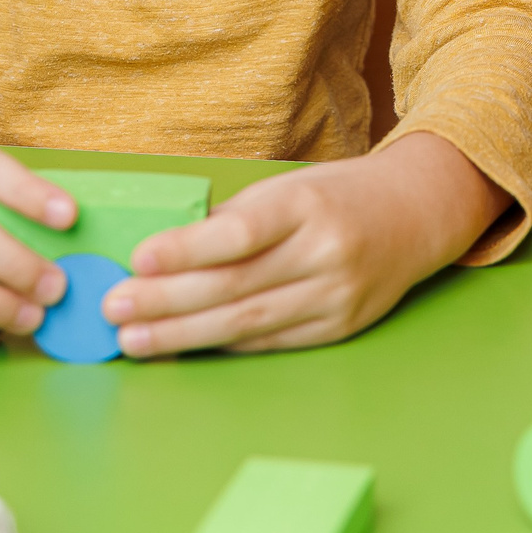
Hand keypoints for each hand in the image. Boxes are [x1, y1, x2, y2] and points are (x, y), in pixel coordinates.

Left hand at [103, 131, 508, 354]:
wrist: (417, 214)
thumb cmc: (339, 195)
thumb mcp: (290, 186)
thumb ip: (234, 218)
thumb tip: (164, 250)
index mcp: (309, 204)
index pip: (241, 233)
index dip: (186, 249)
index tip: (138, 258)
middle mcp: (327, 252)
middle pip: (234, 285)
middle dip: (165, 300)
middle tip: (114, 308)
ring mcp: (336, 295)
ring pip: (246, 322)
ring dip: (182, 334)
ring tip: (133, 339)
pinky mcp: (339, 327)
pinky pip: (269, 341)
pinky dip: (222, 345)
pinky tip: (183, 345)